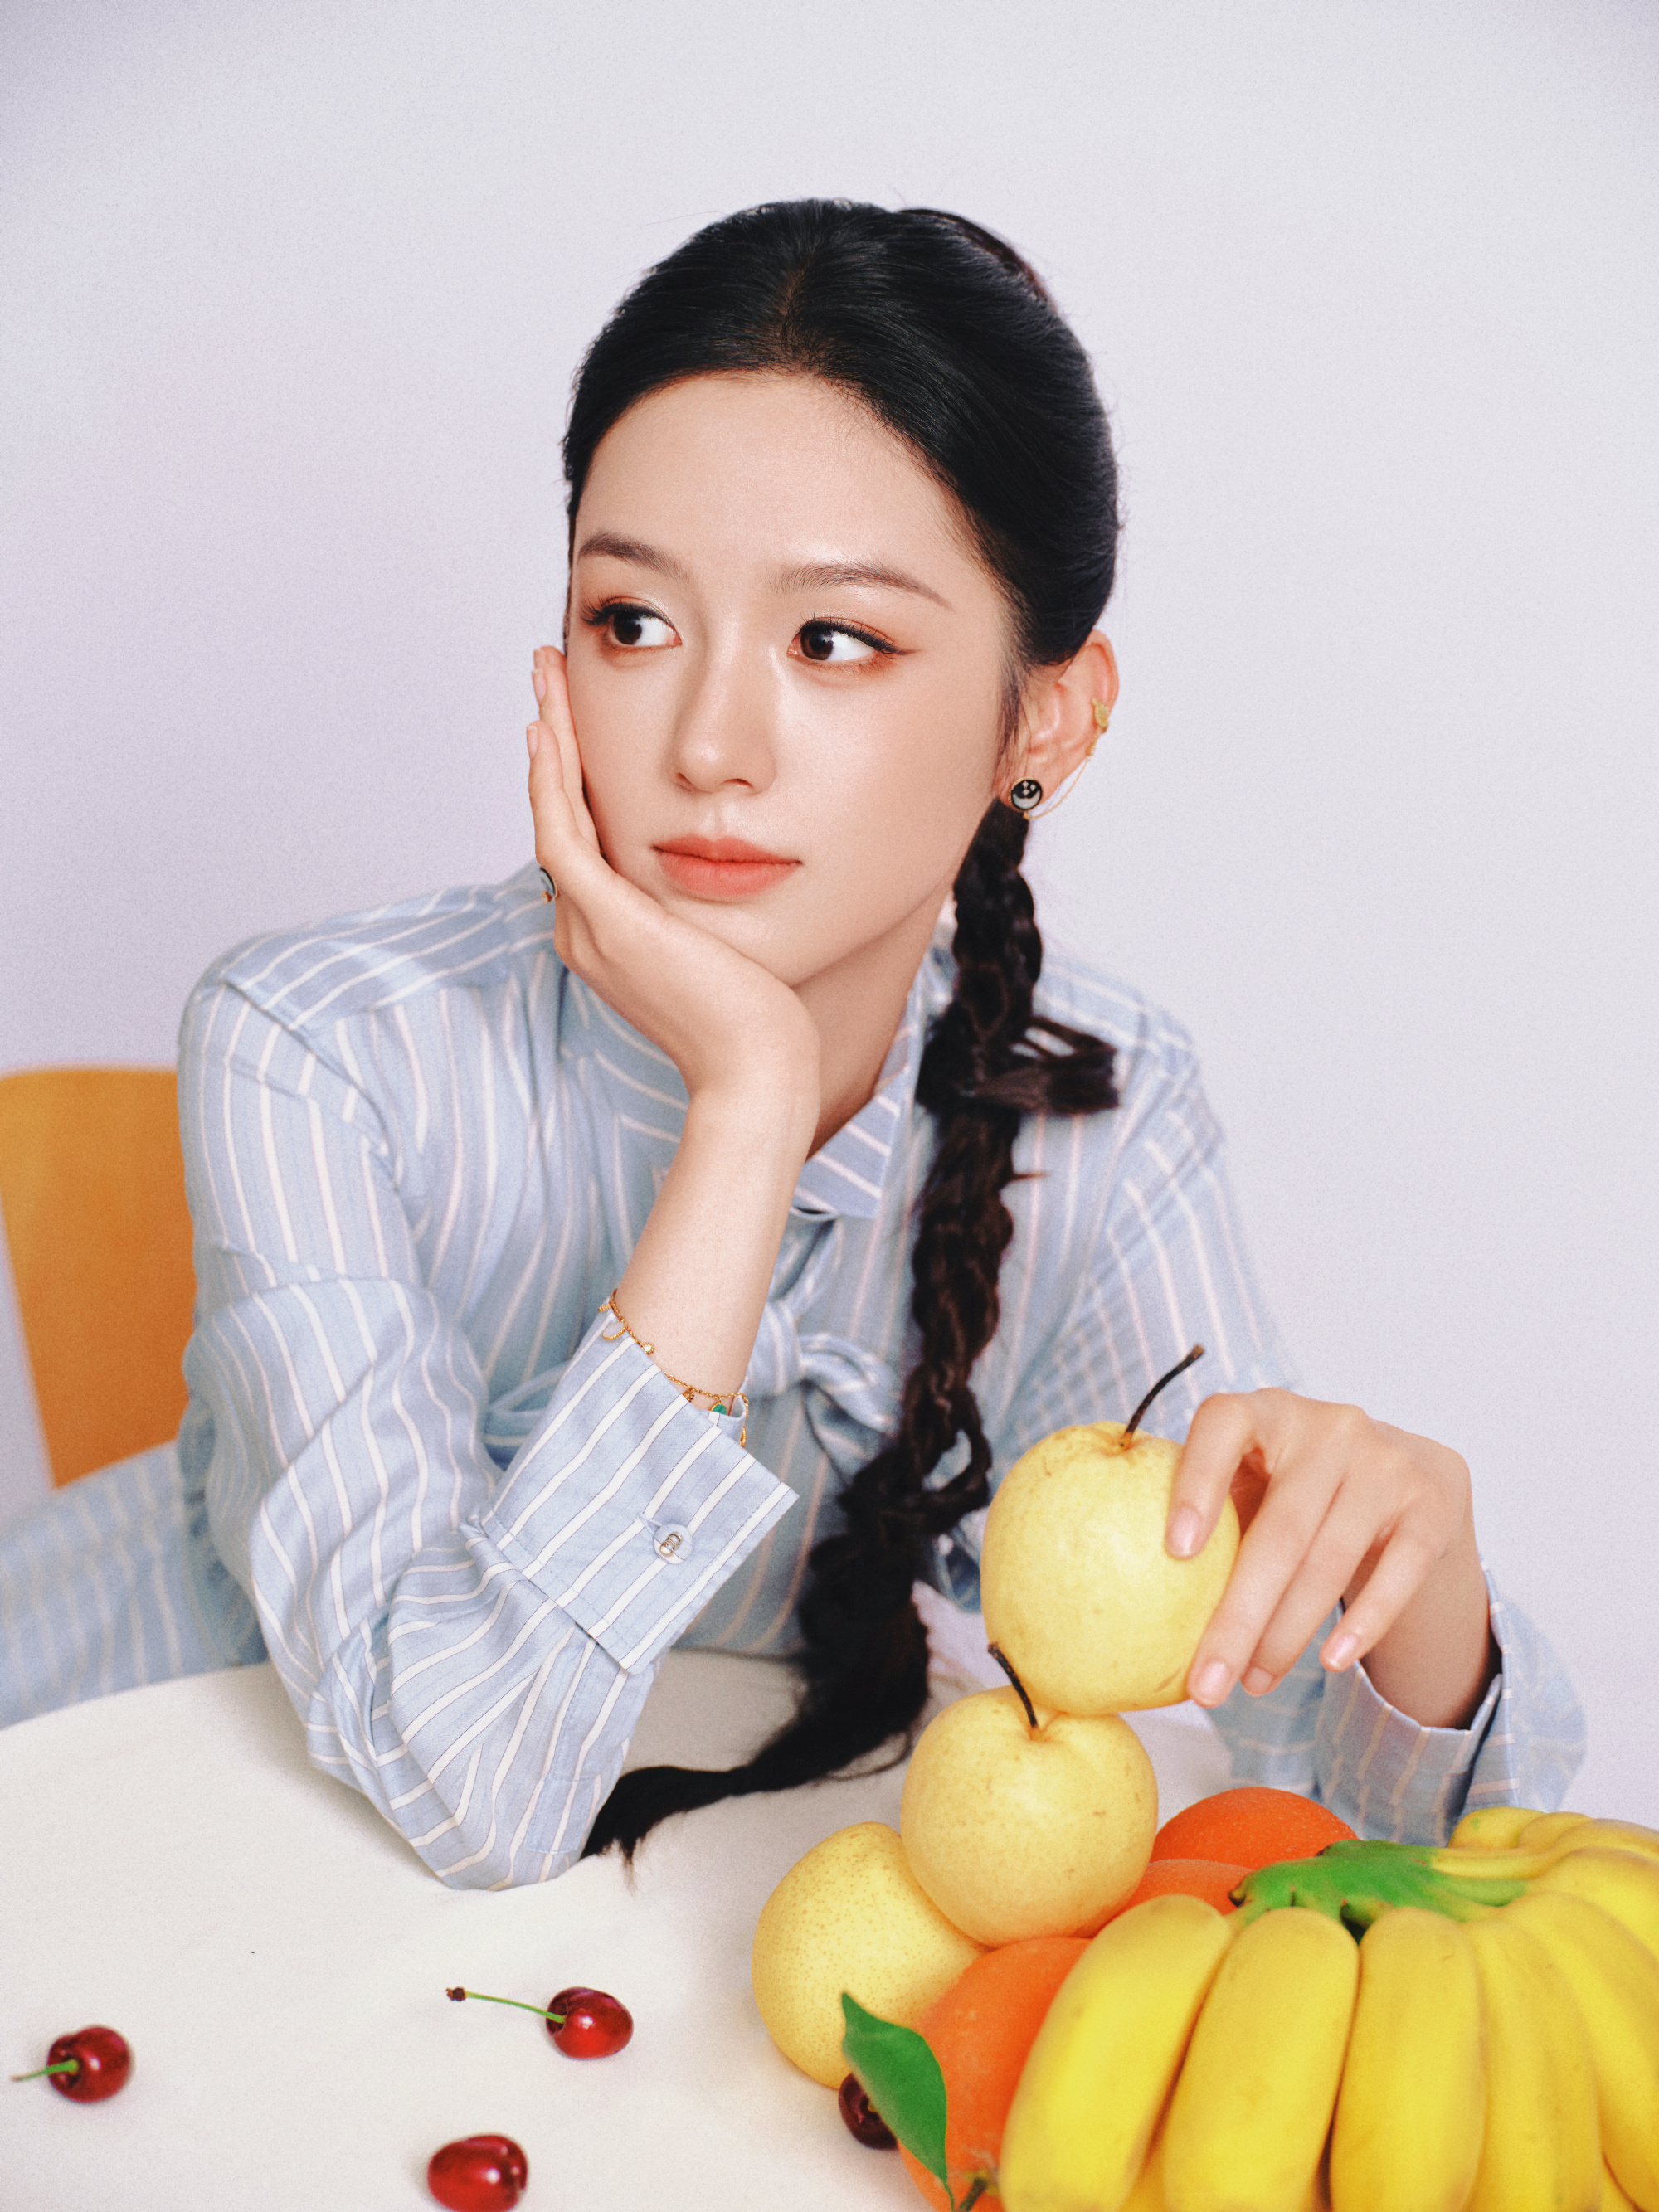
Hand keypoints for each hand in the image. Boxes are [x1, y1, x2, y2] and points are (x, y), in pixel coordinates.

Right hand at [528, 646, 818, 1118]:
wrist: (757, 1071)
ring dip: (546, 738)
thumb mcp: (725, 949)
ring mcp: (589, 927)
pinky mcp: (607, 920)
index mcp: (608, 938)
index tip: (575, 720)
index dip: (572, 774)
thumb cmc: (759, 1021)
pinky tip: (547, 731)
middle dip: (551, 738)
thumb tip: (732, 869)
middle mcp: (585, 931)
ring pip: (552, 813)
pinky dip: (551, 780)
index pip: (581, 839)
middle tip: (546, 672)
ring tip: (545, 674)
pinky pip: (562, 833)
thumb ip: (706, 911)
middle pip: (557, 816)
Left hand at [1167, 1388, 1494, 1727]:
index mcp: (1267, 1411)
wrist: (1410, 1477)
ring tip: (1252, 1683)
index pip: (1223, 1424)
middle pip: (1279, 1530)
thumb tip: (1132, 1591)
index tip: (1175, 1551)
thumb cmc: (1299, 1487)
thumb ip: (1211, 1512)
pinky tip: (1330, 1662)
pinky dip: (1363, 1623)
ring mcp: (1386, 1463)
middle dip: (1237, 1616)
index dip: (1197, 1482)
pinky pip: (1395, 1575)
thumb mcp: (1256, 1480)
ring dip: (1286, 1634)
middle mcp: (1330, 1427)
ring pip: (1329, 1561)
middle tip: (1204, 1683)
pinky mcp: (1430, 1508)